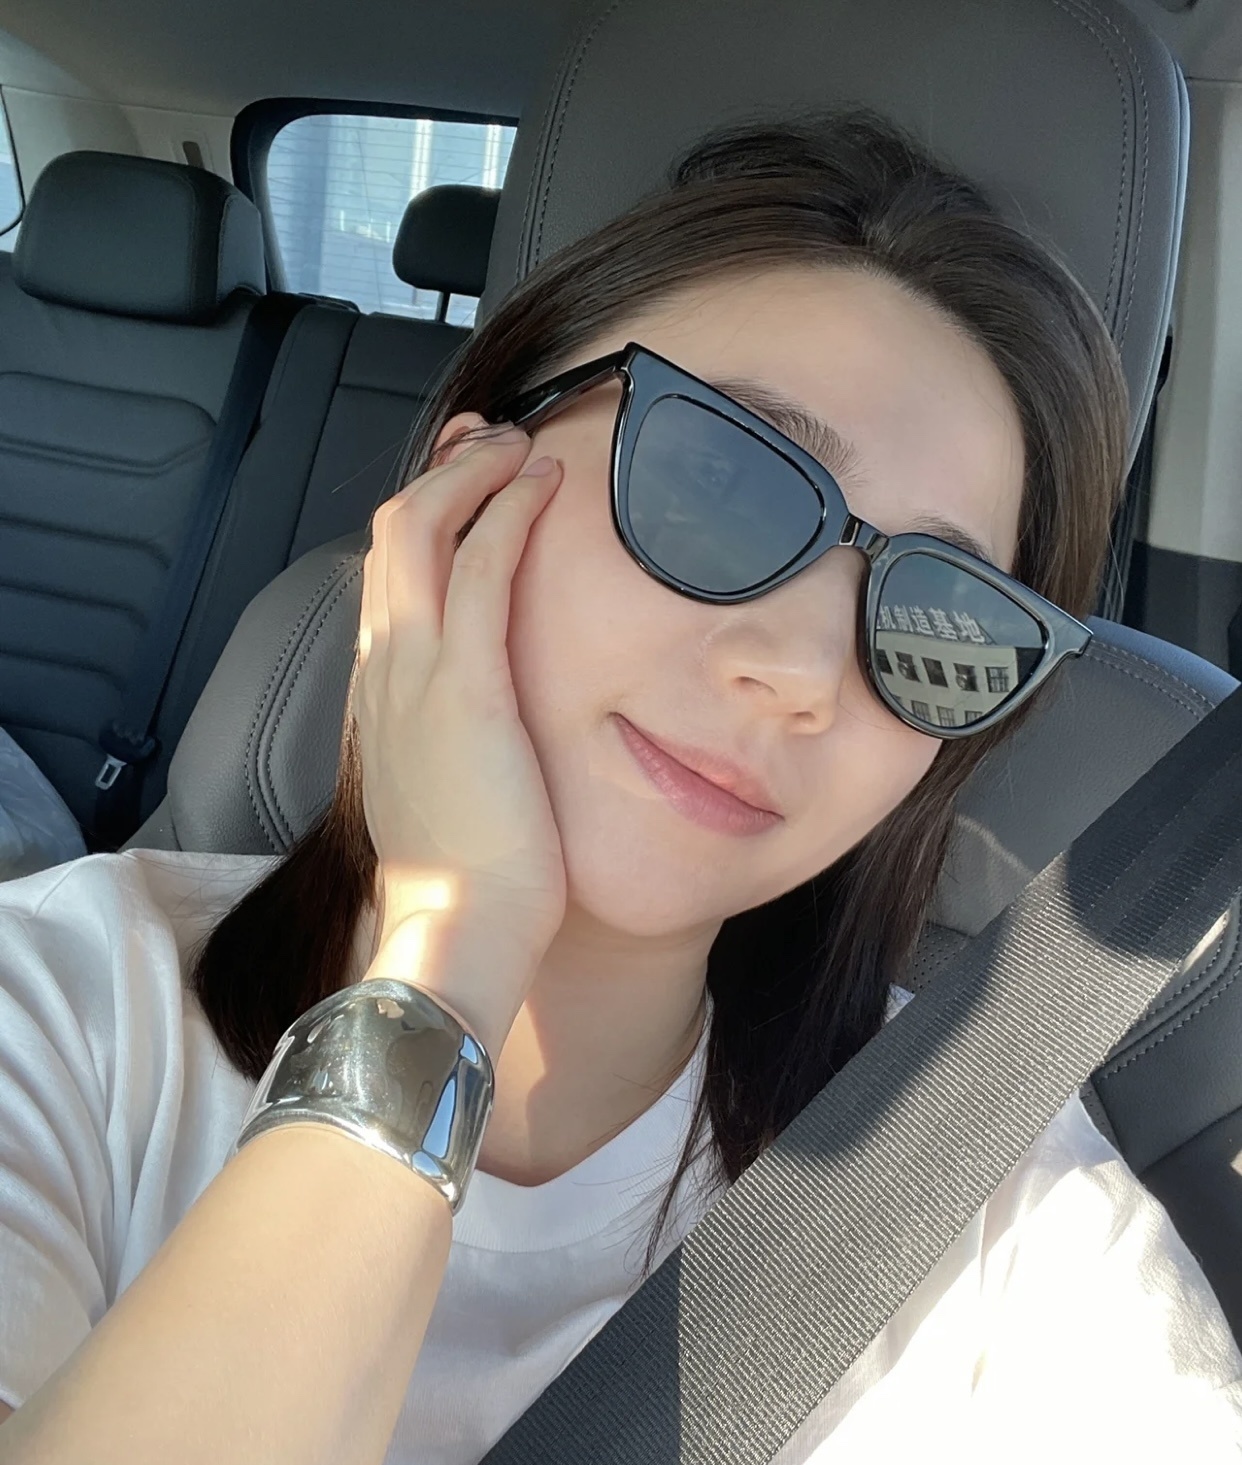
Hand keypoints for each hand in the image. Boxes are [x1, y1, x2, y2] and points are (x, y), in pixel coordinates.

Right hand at [352, 421, 567, 1047]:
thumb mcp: (438, 793)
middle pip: (397, 533)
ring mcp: (417, 672)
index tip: (465, 484)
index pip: (393, 578)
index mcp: (382, 694)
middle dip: (444, 472)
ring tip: (522, 444)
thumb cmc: (460, 878)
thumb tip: (473, 725)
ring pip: (427, 529)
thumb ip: (443, 742)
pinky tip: (545, 482)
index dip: (426, 517)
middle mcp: (386, 668)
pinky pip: (484, 567)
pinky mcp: (466, 685)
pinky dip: (510, 510)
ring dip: (475, 471)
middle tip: (493, 440)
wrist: (453, 931)